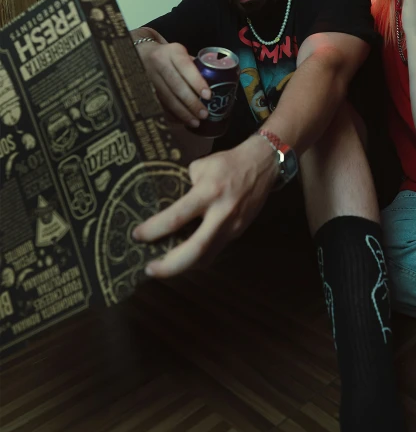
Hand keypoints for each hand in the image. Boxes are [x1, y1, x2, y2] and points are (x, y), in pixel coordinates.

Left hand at [132, 136, 277, 275]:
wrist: (263, 165)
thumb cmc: (228, 162)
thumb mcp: (201, 167)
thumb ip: (185, 187)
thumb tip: (167, 204)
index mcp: (209, 192)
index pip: (176, 217)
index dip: (154, 230)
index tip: (137, 235)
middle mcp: (222, 213)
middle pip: (195, 250)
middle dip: (170, 265)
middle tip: (150, 269)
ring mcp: (232, 226)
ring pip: (206, 257)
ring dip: (183, 266)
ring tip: (163, 267)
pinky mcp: (238, 232)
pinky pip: (215, 250)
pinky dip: (197, 256)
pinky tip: (184, 255)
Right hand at [137, 41, 211, 126]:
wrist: (141, 52)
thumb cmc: (169, 55)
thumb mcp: (182, 54)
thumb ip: (196, 67)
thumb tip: (217, 83)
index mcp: (173, 52)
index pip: (186, 67)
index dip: (197, 82)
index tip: (208, 95)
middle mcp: (159, 63)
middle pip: (176, 86)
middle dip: (191, 102)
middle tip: (204, 114)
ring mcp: (149, 77)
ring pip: (167, 98)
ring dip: (182, 112)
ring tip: (195, 122)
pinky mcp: (144, 89)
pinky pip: (159, 105)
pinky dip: (172, 115)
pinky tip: (182, 121)